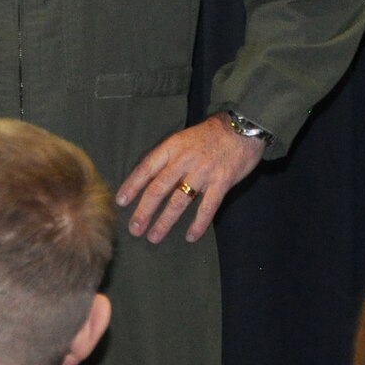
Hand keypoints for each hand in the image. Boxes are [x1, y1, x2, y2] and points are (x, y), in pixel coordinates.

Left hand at [115, 116, 266, 243]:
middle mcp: (184, 160)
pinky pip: (207, 207)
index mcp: (172, 147)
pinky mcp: (221, 182)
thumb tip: (150, 179)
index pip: (146, 168)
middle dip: (144, 211)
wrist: (243, 127)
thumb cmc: (210, 134)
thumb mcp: (184, 138)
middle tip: (135, 229)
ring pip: (179, 201)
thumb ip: (169, 157)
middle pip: (158, 188)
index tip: (121, 202)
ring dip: (165, 221)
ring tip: (154, 237)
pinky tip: (191, 236)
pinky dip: (198, 224)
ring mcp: (203, 172)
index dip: (132, 186)